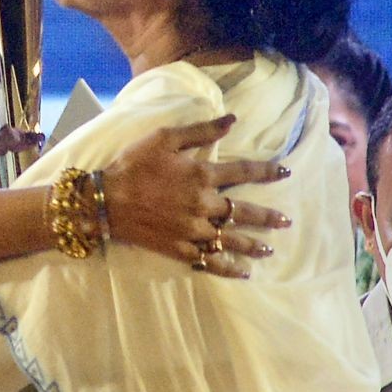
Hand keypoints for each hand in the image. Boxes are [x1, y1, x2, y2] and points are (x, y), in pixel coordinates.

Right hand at [101, 115, 290, 277]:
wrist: (105, 200)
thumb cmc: (133, 164)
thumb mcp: (163, 138)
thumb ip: (200, 130)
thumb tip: (232, 120)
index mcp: (202, 175)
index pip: (244, 172)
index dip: (267, 171)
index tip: (285, 172)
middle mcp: (204, 204)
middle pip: (245, 211)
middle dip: (268, 216)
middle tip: (286, 220)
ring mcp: (194, 230)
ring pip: (232, 239)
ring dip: (254, 244)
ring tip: (269, 249)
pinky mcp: (181, 249)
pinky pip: (210, 261)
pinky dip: (228, 268)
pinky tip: (242, 272)